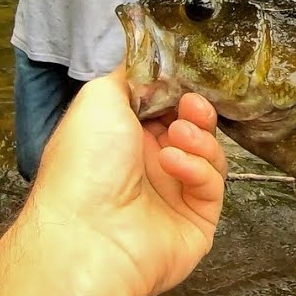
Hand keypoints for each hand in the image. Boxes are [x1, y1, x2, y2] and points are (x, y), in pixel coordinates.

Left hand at [26, 74, 226, 295]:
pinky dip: (196, 168)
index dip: (179, 89)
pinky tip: (173, 163)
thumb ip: (130, 75)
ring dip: (198, 137)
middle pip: (192, 126)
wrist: (87, 234)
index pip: (165, 106)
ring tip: (178, 134)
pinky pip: (212, 184)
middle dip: (196, 110)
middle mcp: (148, 164)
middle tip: (191, 104)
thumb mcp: (98, 98)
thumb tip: (152, 60)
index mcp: (123, 137)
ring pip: (209, 153)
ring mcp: (174, 193)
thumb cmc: (83, 166)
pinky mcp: (197, 218)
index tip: (187, 77)